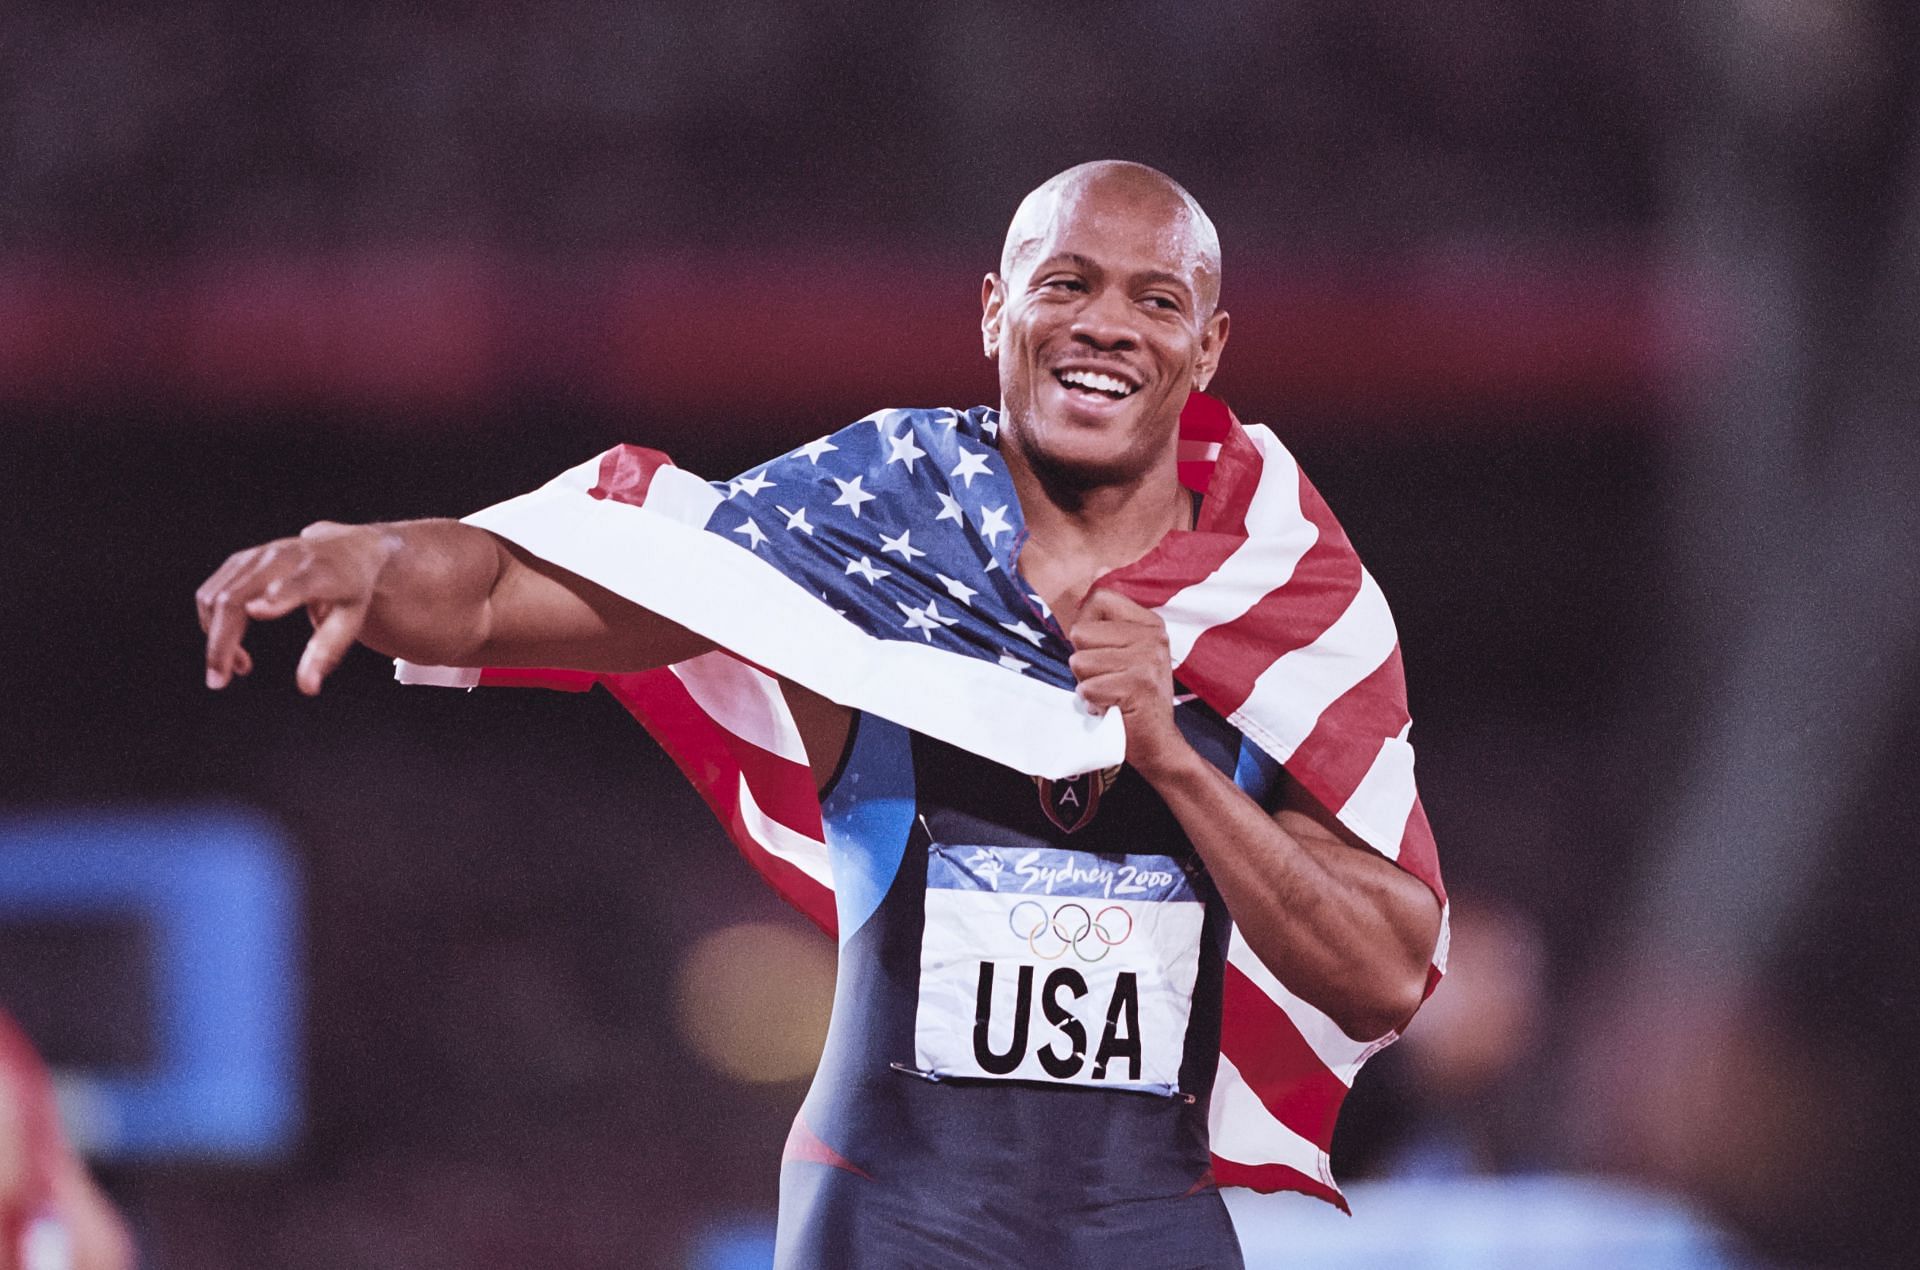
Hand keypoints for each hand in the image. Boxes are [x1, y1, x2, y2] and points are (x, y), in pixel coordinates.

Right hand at [196, 521, 398, 694]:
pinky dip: (212, 624)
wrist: (344, 548)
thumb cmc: (349, 590)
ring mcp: (257, 556)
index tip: (255, 612)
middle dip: (221, 640)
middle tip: (219, 680)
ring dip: (216, 637)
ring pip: (216, 597)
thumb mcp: (350, 620)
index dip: (279, 595)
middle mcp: (285, 558)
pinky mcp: (240, 560)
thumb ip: (327, 652)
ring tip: (242, 666)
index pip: (300, 582)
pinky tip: (233, 644)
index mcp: (322, 573)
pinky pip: (210, 593)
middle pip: (237, 597)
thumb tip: (307, 688)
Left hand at [1066, 589, 1194, 779]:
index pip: (1097, 598)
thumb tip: (1099, 568)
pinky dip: (1093, 704)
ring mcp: (1148, 659)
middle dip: (1084, 662)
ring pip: (1079, 661)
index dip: (1086, 628)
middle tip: (1108, 680)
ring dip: (1088, 685)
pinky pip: (1087, 687)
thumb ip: (1108, 617)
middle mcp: (1153, 636)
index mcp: (1150, 623)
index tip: (1103, 653)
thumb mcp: (1124, 651)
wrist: (1158, 745)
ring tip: (1111, 695)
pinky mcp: (1137, 684)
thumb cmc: (1131, 698)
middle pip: (1080, 632)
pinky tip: (1114, 709)